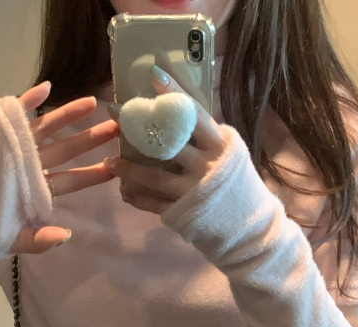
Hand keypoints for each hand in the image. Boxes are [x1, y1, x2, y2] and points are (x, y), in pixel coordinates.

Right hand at [10, 82, 118, 253]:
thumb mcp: (8, 240)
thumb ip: (37, 241)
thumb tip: (66, 236)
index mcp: (35, 192)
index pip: (70, 182)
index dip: (92, 175)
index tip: (116, 168)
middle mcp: (29, 167)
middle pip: (65, 151)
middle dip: (90, 140)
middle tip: (117, 128)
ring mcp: (13, 148)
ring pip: (46, 129)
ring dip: (68, 115)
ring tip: (93, 102)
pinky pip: (13, 115)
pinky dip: (28, 101)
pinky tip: (46, 88)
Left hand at [102, 56, 226, 215]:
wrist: (249, 223)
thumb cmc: (236, 181)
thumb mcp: (228, 152)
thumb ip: (205, 136)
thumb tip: (178, 107)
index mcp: (219, 144)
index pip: (194, 113)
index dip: (175, 92)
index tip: (153, 72)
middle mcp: (207, 165)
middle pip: (169, 142)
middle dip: (139, 125)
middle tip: (114, 111)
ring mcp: (194, 191)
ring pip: (156, 176)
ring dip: (130, 168)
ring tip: (109, 162)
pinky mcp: (185, 213)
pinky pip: (156, 204)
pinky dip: (139, 198)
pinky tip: (124, 190)